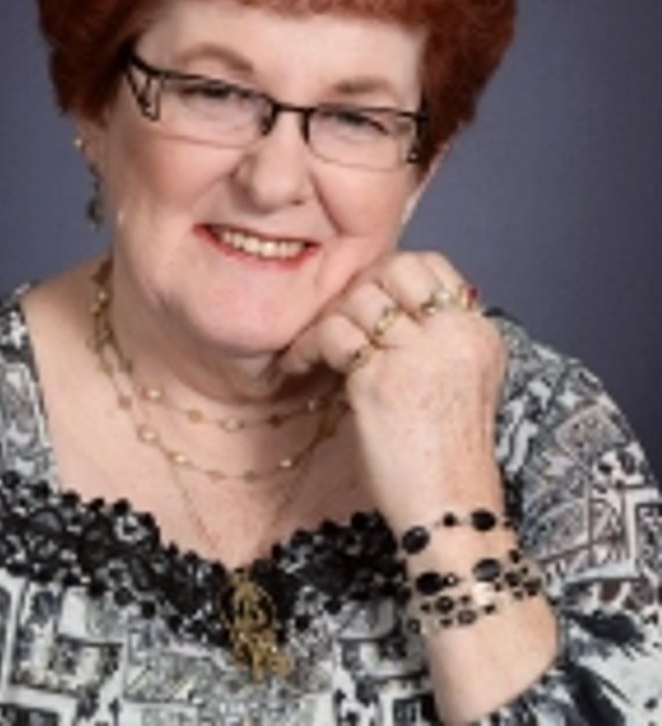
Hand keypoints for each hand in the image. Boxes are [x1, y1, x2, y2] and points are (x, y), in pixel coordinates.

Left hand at [281, 251, 507, 531]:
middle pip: (394, 269)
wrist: (451, 511)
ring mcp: (418, 355)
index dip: (393, 275)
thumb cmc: (449, 454)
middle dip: (359, 290)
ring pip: (359, 298)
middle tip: (342, 320)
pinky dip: (306, 346)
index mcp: (478, 333)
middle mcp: (454, 335)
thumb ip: (439, 338)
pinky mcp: (380, 381)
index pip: (432, 265)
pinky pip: (333, 334)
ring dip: (330, 320)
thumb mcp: (466, 381)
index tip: (373, 303)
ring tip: (317, 347)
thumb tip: (389, 305)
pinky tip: (298, 364)